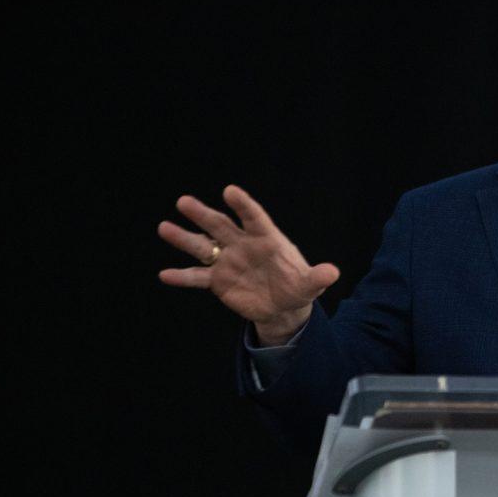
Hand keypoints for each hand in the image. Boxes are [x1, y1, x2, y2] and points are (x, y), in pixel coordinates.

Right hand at [157, 185, 339, 344]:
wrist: (283, 305)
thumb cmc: (298, 286)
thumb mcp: (310, 284)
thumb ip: (317, 277)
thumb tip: (333, 273)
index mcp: (267, 238)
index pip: (254, 217)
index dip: (243, 205)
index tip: (229, 191)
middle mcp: (243, 245)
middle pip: (220, 226)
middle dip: (203, 214)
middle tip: (183, 201)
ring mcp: (228, 261)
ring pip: (203, 246)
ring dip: (184, 238)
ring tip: (164, 227)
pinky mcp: (218, 281)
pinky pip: (197, 277)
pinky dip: (182, 276)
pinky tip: (165, 274)